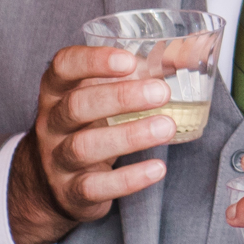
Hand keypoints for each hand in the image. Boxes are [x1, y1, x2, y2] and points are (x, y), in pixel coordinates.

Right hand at [8, 46, 176, 243]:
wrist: (50, 183)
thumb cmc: (88, 127)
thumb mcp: (102, 97)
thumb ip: (142, 73)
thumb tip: (193, 52)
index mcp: (57, 92)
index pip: (64, 67)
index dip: (93, 61)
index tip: (129, 60)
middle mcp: (52, 123)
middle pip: (77, 106)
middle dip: (120, 97)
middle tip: (161, 92)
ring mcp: (57, 159)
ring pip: (84, 147)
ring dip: (129, 136)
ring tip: (166, 127)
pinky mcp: (72, 192)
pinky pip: (95, 186)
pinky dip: (128, 178)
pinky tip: (157, 169)